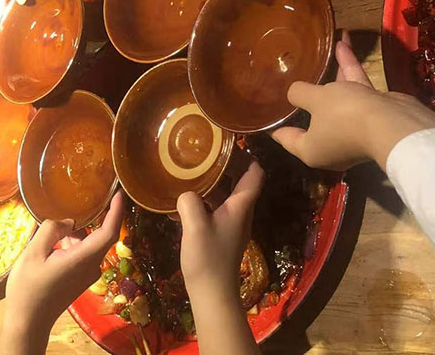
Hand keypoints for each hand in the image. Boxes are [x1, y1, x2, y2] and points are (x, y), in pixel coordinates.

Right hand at [0, 192, 125, 354]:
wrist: (29, 321)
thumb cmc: (28, 288)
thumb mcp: (33, 253)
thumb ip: (52, 230)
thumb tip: (69, 220)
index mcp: (83, 259)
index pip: (109, 232)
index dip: (117, 211)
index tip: (119, 193)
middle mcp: (92, 266)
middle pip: (102, 236)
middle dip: (98, 215)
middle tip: (92, 194)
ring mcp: (87, 274)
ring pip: (90, 244)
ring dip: (80, 231)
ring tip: (65, 216)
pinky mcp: (81, 278)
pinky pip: (84, 253)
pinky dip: (75, 241)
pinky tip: (58, 237)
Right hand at [176, 164, 262, 354]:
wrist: (212, 294)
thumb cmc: (208, 259)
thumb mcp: (195, 225)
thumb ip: (190, 201)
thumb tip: (185, 193)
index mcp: (241, 205)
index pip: (255, 172)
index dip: (246, 154)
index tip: (227, 140)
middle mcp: (240, 211)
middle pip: (239, 180)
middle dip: (224, 164)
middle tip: (202, 150)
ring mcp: (230, 224)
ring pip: (225, 194)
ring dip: (210, 182)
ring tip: (188, 170)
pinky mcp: (219, 234)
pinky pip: (213, 208)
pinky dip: (202, 201)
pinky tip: (180, 201)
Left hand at [270, 32, 434, 170]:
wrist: (393, 123)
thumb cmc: (344, 115)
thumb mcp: (316, 99)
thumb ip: (300, 93)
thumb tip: (292, 92)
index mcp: (310, 149)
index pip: (285, 137)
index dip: (274, 124)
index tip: (264, 111)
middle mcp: (329, 143)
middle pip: (312, 118)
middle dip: (306, 94)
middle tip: (290, 78)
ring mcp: (350, 130)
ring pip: (336, 100)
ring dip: (332, 74)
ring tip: (320, 50)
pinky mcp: (369, 116)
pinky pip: (353, 91)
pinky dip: (348, 70)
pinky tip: (342, 44)